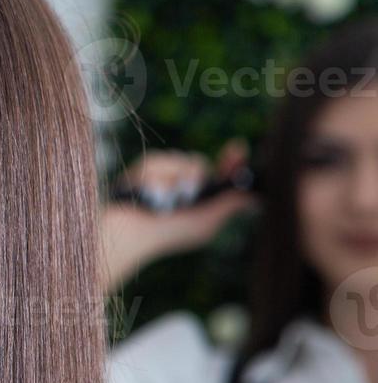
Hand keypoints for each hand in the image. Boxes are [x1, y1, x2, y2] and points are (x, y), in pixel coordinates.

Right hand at [99, 141, 256, 291]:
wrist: (126, 233)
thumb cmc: (167, 234)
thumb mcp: (205, 222)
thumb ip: (229, 204)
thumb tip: (257, 196)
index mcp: (200, 201)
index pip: (219, 175)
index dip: (230, 161)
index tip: (238, 148)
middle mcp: (181, 188)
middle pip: (196, 163)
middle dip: (191, 175)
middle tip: (186, 195)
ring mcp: (160, 179)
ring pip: (175, 160)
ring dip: (168, 180)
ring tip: (159, 203)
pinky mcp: (140, 174)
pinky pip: (154, 163)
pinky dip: (150, 179)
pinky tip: (144, 195)